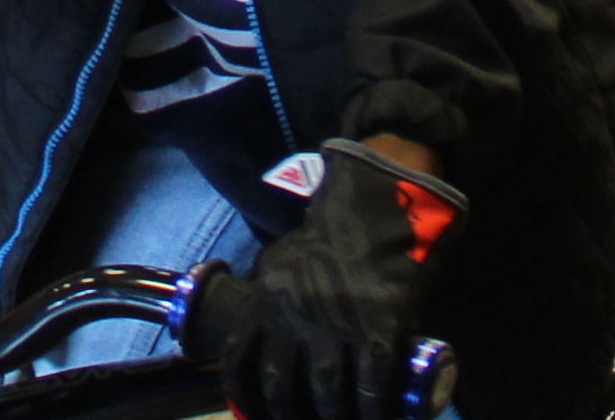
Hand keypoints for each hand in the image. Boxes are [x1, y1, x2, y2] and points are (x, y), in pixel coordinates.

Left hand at [221, 144, 449, 419]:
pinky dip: (370, 408)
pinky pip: (369, 384)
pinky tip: (375, 415)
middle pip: (280, 387)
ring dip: (331, 415)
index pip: (238, 362)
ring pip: (324, 392)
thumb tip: (256, 330)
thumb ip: (266, 295)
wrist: (376, 214)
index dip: (244, 396)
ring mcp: (334, 325)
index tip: (255, 412)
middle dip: (287, 413)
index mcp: (264, 300)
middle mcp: (291, 316)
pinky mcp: (375, 329)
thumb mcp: (280, 263)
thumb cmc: (327, 240)